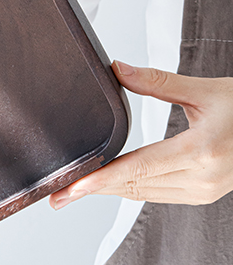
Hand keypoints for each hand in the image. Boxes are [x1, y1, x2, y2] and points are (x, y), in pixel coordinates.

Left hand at [51, 60, 232, 207]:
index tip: (72, 187)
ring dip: (108, 192)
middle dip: (93, 191)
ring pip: (144, 194)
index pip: (137, 169)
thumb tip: (118, 69)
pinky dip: (131, 189)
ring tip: (74, 192)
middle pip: (134, 186)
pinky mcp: (205, 193)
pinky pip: (158, 194)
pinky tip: (110, 185)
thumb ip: (158, 82)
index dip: (100, 180)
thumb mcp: (206, 89)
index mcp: (201, 152)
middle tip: (57, 195)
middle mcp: (203, 178)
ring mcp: (206, 190)